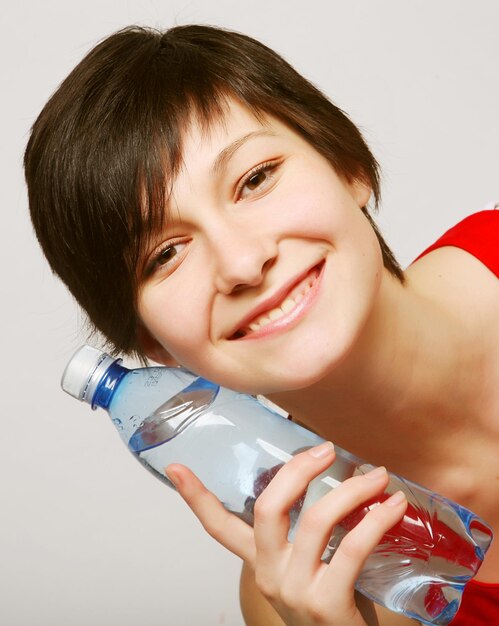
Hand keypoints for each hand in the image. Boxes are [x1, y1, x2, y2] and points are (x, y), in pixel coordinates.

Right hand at [165, 442, 406, 625]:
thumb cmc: (333, 602)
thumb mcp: (308, 565)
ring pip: (316, 521)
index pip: (218, 528)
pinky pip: (352, 548)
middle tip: (327, 449)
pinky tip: (395, 504)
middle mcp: (269, 574)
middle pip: (268, 508)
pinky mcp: (326, 605)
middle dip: (298, 470)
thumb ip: (308, 531)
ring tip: (377, 476)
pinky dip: (377, 520)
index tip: (176, 467)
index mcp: (260, 561)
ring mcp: (295, 590)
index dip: (195, 497)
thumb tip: (335, 474)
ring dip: (352, 491)